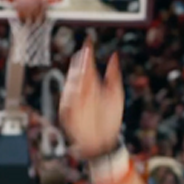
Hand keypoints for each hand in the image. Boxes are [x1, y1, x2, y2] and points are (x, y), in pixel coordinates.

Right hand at [59, 41, 124, 159]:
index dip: (87, 53)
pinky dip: (71, 97)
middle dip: (81, 64)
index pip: (87, 64)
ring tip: (84, 74)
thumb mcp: (116, 94)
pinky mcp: (67, 113)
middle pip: (77, 72)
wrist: (105, 140)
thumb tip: (114, 56)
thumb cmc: (111, 118)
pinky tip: (77, 92)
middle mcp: (81, 90)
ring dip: (76, 78)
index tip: (89, 42)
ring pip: (71, 84)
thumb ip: (113, 75)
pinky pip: (66, 102)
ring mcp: (73, 101)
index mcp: (91, 83)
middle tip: (86, 57)